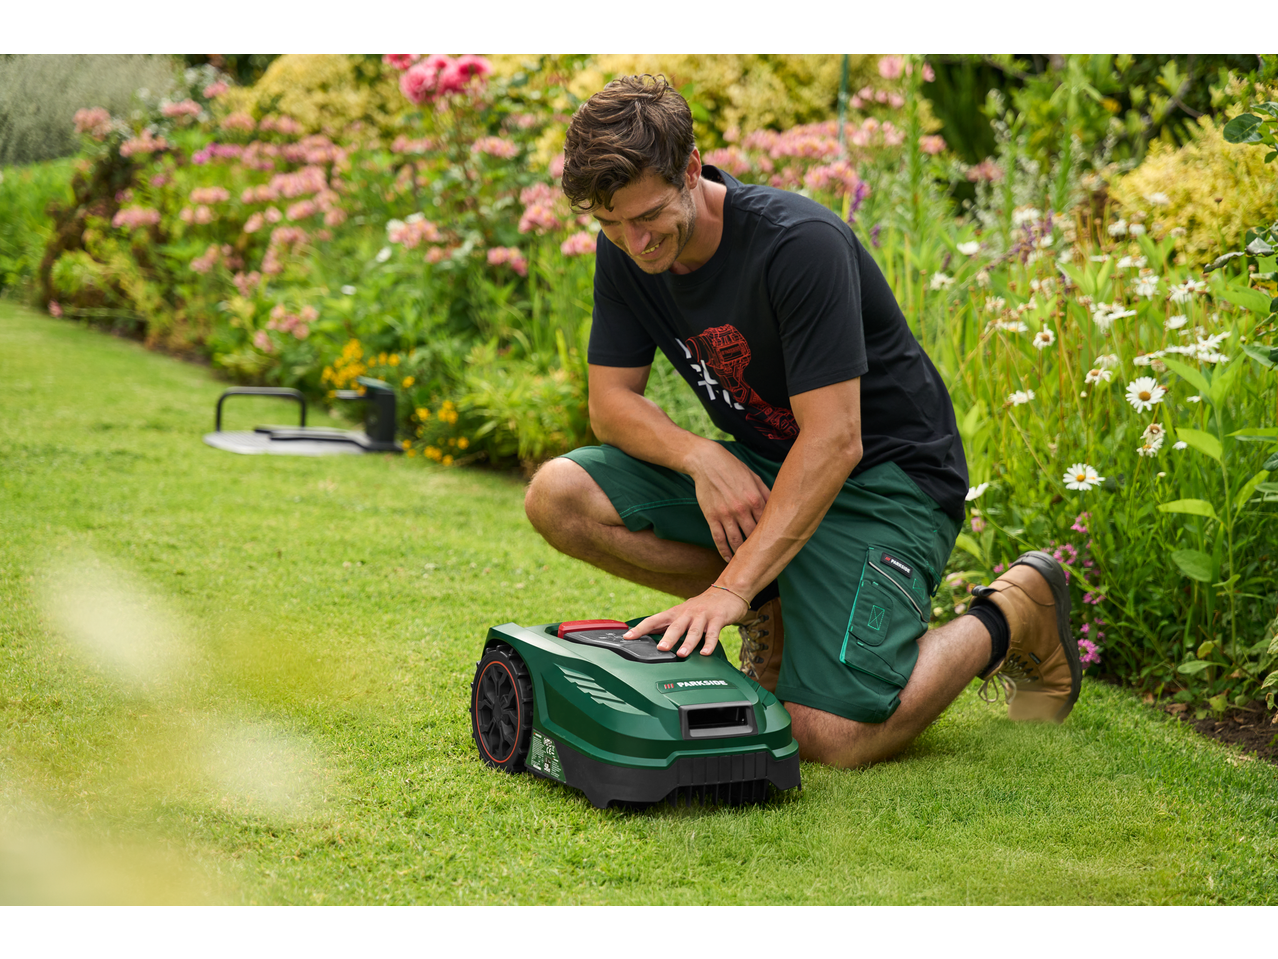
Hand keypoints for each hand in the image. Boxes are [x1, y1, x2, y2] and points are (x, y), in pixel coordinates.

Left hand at [624, 587, 750, 657]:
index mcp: (675, 613)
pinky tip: (705, 653)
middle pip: (675, 626)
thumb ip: (666, 624)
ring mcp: (703, 616)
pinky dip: (710, 643)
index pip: (654, 619)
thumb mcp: (681, 613)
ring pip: (694, 630)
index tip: (628, 637)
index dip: (640, 628)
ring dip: (687, 642)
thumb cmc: (701, 607)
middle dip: (667, 637)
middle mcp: (687, 613)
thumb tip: (646, 633)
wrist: (727, 593)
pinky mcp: (718, 619)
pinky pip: (713, 633)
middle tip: (660, 648)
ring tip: (682, 654)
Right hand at [687, 443, 770, 561]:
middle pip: (753, 536)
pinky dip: (723, 551)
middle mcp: (742, 509)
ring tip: (747, 562)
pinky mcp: (712, 517)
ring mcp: (726, 514)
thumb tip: (777, 507)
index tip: (775, 546)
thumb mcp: (754, 477)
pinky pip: (719, 539)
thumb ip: (766, 494)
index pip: (767, 524)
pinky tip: (728, 559)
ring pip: (736, 541)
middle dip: (759, 548)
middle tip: (763, 558)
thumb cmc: (733, 468)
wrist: (707, 462)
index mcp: (755, 499)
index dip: (772, 537)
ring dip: (742, 554)